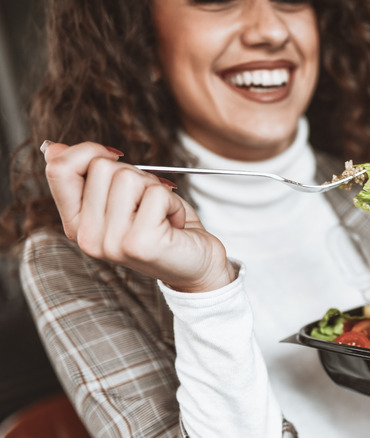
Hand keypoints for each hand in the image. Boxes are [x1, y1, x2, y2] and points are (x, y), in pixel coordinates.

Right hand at [40, 140, 233, 291]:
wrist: (198, 265)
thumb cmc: (164, 226)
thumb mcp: (122, 197)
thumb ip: (89, 176)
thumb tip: (53, 147)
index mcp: (77, 224)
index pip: (59, 170)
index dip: (88, 151)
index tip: (117, 158)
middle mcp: (88, 237)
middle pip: (101, 166)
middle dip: (135, 174)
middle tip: (149, 204)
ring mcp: (111, 243)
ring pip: (129, 177)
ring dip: (156, 189)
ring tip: (161, 215)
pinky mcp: (139, 243)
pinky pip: (157, 193)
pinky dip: (174, 203)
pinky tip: (174, 225)